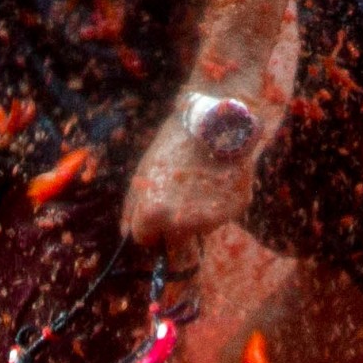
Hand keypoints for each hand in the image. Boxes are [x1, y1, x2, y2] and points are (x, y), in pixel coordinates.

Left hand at [120, 92, 273, 248]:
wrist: (215, 121)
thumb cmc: (173, 145)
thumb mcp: (143, 172)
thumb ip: (131, 208)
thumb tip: (126, 234)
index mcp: (154, 213)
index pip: (146, 239)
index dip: (148, 226)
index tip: (155, 212)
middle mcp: (182, 222)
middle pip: (174, 241)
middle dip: (173, 226)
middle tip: (179, 196)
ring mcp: (212, 218)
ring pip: (199, 229)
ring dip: (196, 215)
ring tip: (199, 183)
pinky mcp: (235, 210)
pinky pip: (220, 218)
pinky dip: (217, 205)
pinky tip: (215, 181)